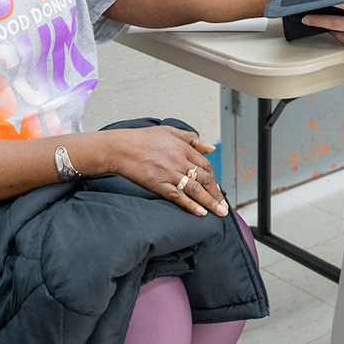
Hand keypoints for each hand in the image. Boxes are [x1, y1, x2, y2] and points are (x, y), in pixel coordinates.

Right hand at [101, 126, 228, 217]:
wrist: (120, 147)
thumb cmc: (143, 138)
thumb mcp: (170, 131)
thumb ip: (192, 139)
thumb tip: (211, 147)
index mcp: (184, 148)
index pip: (206, 166)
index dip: (215, 180)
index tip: (219, 190)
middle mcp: (180, 161)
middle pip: (205, 179)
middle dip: (216, 195)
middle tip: (224, 206)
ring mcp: (170, 173)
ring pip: (195, 190)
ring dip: (209, 203)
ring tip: (219, 212)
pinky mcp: (159, 184)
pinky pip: (179, 197)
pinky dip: (191, 205)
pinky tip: (200, 213)